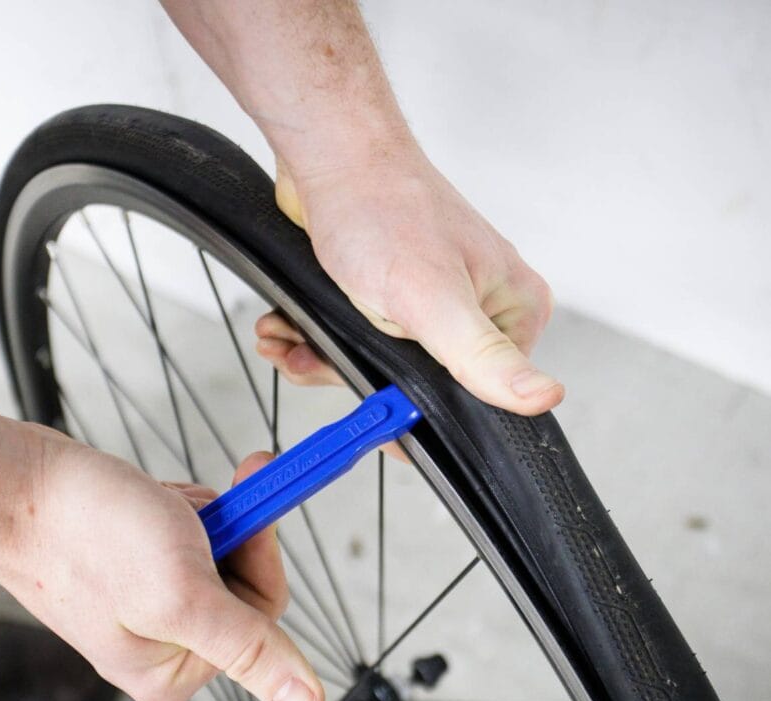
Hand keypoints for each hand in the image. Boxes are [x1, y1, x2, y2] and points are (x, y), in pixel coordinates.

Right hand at [0, 424, 323, 700]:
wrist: (16, 486)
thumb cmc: (87, 536)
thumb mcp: (183, 596)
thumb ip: (251, 651)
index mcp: (174, 670)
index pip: (263, 613)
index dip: (259, 553)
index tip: (248, 512)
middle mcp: (165, 643)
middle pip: (241, 576)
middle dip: (224, 530)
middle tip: (189, 510)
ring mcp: (150, 600)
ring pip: (218, 547)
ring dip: (200, 515)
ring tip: (155, 511)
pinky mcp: (138, 563)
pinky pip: (191, 530)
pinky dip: (179, 506)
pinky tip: (147, 503)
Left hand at [257, 147, 562, 414]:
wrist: (330, 157)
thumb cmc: (381, 207)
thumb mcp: (433, 297)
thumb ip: (481, 354)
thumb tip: (543, 395)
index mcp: (511, 311)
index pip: (479, 398)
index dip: (422, 413)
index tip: (377, 413)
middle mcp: (480, 309)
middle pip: (423, 386)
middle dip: (359, 380)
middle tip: (314, 362)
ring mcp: (437, 303)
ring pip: (384, 366)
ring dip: (327, 360)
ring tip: (288, 341)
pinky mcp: (397, 296)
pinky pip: (361, 341)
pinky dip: (320, 342)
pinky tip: (290, 331)